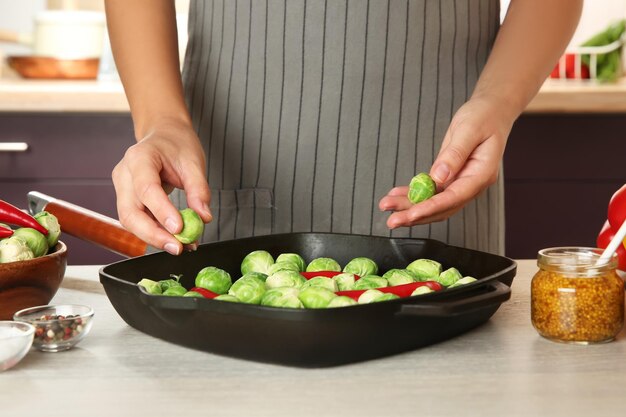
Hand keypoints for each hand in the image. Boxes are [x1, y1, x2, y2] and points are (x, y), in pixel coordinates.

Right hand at [112, 118, 211, 253]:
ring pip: (131, 221)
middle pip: (130, 212)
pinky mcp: (128, 200)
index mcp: (139, 158)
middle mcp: (124, 174)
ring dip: (155, 237)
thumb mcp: (194, 161)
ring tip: (182, 246)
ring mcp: (123, 188)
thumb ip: (199, 189)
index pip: (146, 189)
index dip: (161, 211)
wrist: (164, 134)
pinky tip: (176, 240)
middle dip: (153, 235)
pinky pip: (139, 221)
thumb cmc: (177, 143)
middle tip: (178, 247)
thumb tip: (203, 218)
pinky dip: (156, 233)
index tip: (179, 228)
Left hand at [379, 95, 515, 227]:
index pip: (454, 197)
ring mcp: (460, 182)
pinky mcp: (450, 177)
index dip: (431, 207)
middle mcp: (471, 183)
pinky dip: (413, 194)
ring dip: (410, 207)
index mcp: (481, 175)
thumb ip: (454, 154)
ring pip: (433, 202)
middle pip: (441, 207)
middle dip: (415, 215)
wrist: (491, 111)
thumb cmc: (484, 117)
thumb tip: (439, 176)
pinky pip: (430, 191)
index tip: (412, 214)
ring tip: (387, 206)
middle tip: (392, 221)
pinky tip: (396, 194)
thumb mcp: (469, 130)